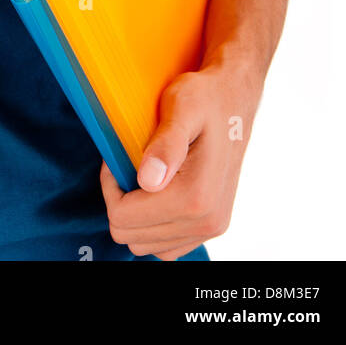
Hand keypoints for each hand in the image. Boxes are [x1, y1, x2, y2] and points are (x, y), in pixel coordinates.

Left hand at [100, 61, 258, 259]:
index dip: (110, 187)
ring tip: (142, 177)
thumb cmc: (204, 97)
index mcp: (195, 197)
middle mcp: (207, 221)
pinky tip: (155, 193)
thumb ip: (165, 145)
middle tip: (128, 165)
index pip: (123, 217)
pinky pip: (167, 247)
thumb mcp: (182, 107)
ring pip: (146, 245)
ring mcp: (211, 228)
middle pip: (131, 236)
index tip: (117, 159)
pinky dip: (153, 226)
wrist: (235, 99)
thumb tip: (148, 181)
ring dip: (135, 215)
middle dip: (120, 202)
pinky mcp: (211, 227)